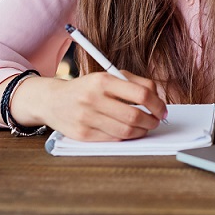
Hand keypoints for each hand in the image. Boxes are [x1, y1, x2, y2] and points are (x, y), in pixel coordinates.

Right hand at [9, 71, 167, 141]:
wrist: (52, 100)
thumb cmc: (87, 88)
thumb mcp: (107, 76)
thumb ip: (134, 82)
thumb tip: (158, 97)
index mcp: (102, 80)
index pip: (141, 94)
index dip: (157, 104)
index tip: (162, 109)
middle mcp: (93, 99)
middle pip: (135, 115)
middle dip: (152, 121)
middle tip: (156, 121)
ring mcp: (86, 118)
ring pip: (126, 130)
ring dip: (142, 131)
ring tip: (144, 127)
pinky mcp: (82, 134)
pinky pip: (113, 138)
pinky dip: (126, 136)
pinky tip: (129, 131)